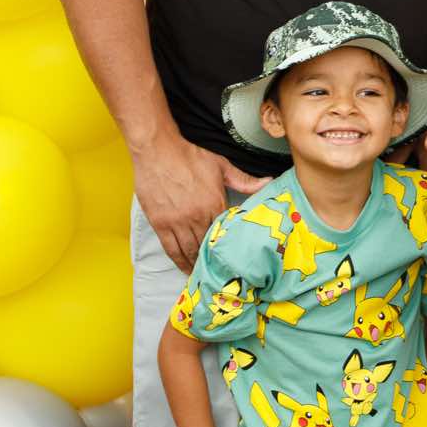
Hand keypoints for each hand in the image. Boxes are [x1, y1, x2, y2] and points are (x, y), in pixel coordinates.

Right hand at [132, 134, 264, 271]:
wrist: (158, 149)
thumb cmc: (189, 155)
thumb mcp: (221, 166)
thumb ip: (244, 180)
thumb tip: (268, 182)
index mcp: (214, 204)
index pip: (225, 233)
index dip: (230, 247)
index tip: (236, 260)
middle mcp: (196, 217)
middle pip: (208, 247)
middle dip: (215, 262)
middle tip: (222, 276)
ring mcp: (177, 222)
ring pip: (189, 251)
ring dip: (197, 265)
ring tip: (204, 276)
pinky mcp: (160, 223)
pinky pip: (171, 249)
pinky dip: (179, 261)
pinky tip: (184, 269)